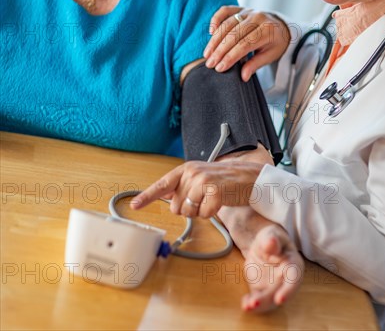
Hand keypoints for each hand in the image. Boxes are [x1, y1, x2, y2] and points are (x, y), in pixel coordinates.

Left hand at [130, 160, 263, 218]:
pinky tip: (220, 201)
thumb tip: (168, 201)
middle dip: (188, 208)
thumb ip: (183, 186)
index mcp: (185, 169)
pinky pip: (204, 216)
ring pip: (189, 213)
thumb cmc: (223, 180)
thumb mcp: (200, 177)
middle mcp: (191, 174)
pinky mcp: (214, 194)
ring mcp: (202, 183)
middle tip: (204, 198)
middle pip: (176, 207)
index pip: (161, 185)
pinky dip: (212, 214)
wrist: (249, 176)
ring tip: (212, 199)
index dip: (146, 197)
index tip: (134, 206)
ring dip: (200, 211)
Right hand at [203, 5, 290, 81]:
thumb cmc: (275, 43)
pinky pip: (225, 11)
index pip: (244, 45)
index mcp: (267, 30)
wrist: (281, 26)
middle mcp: (257, 18)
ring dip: (214, 40)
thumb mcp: (270, 55)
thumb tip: (243, 77)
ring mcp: (248, 11)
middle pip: (233, 35)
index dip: (230, 57)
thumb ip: (256, 64)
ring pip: (227, 24)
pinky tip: (210, 32)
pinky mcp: (240, 8)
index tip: (219, 68)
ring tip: (207, 54)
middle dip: (219, 51)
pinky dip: (216, 20)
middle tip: (209, 63)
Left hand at [241, 224, 304, 311]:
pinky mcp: (262, 290)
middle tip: (255, 303)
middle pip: (279, 293)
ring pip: (269, 300)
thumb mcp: (270, 235)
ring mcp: (274, 287)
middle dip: (268, 300)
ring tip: (247, 306)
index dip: (288, 290)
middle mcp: (285, 279)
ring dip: (259, 305)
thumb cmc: (270, 238)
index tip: (280, 300)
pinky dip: (251, 303)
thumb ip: (271, 240)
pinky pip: (258, 299)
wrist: (260, 246)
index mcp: (293, 264)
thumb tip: (272, 243)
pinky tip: (245, 304)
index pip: (294, 278)